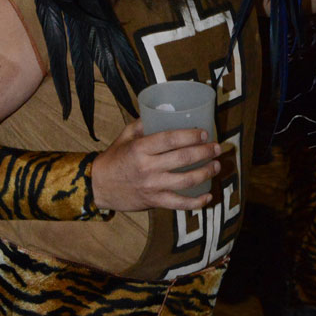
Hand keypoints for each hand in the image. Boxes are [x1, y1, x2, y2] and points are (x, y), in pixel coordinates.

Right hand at [91, 120, 220, 211]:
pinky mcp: (154, 201)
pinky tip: (208, 196)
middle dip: (205, 152)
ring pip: (185, 181)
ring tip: (217, 166)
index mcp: (140, 148)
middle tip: (217, 147)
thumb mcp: (125, 136)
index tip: (205, 133)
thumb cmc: (113, 159)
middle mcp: (147, 167)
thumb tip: (162, 112)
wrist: (98, 186)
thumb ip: (142, 124)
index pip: (170, 139)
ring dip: (205, 173)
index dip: (190, 136)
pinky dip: (195, 202)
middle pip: (183, 159)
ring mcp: (152, 186)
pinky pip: (179, 204)